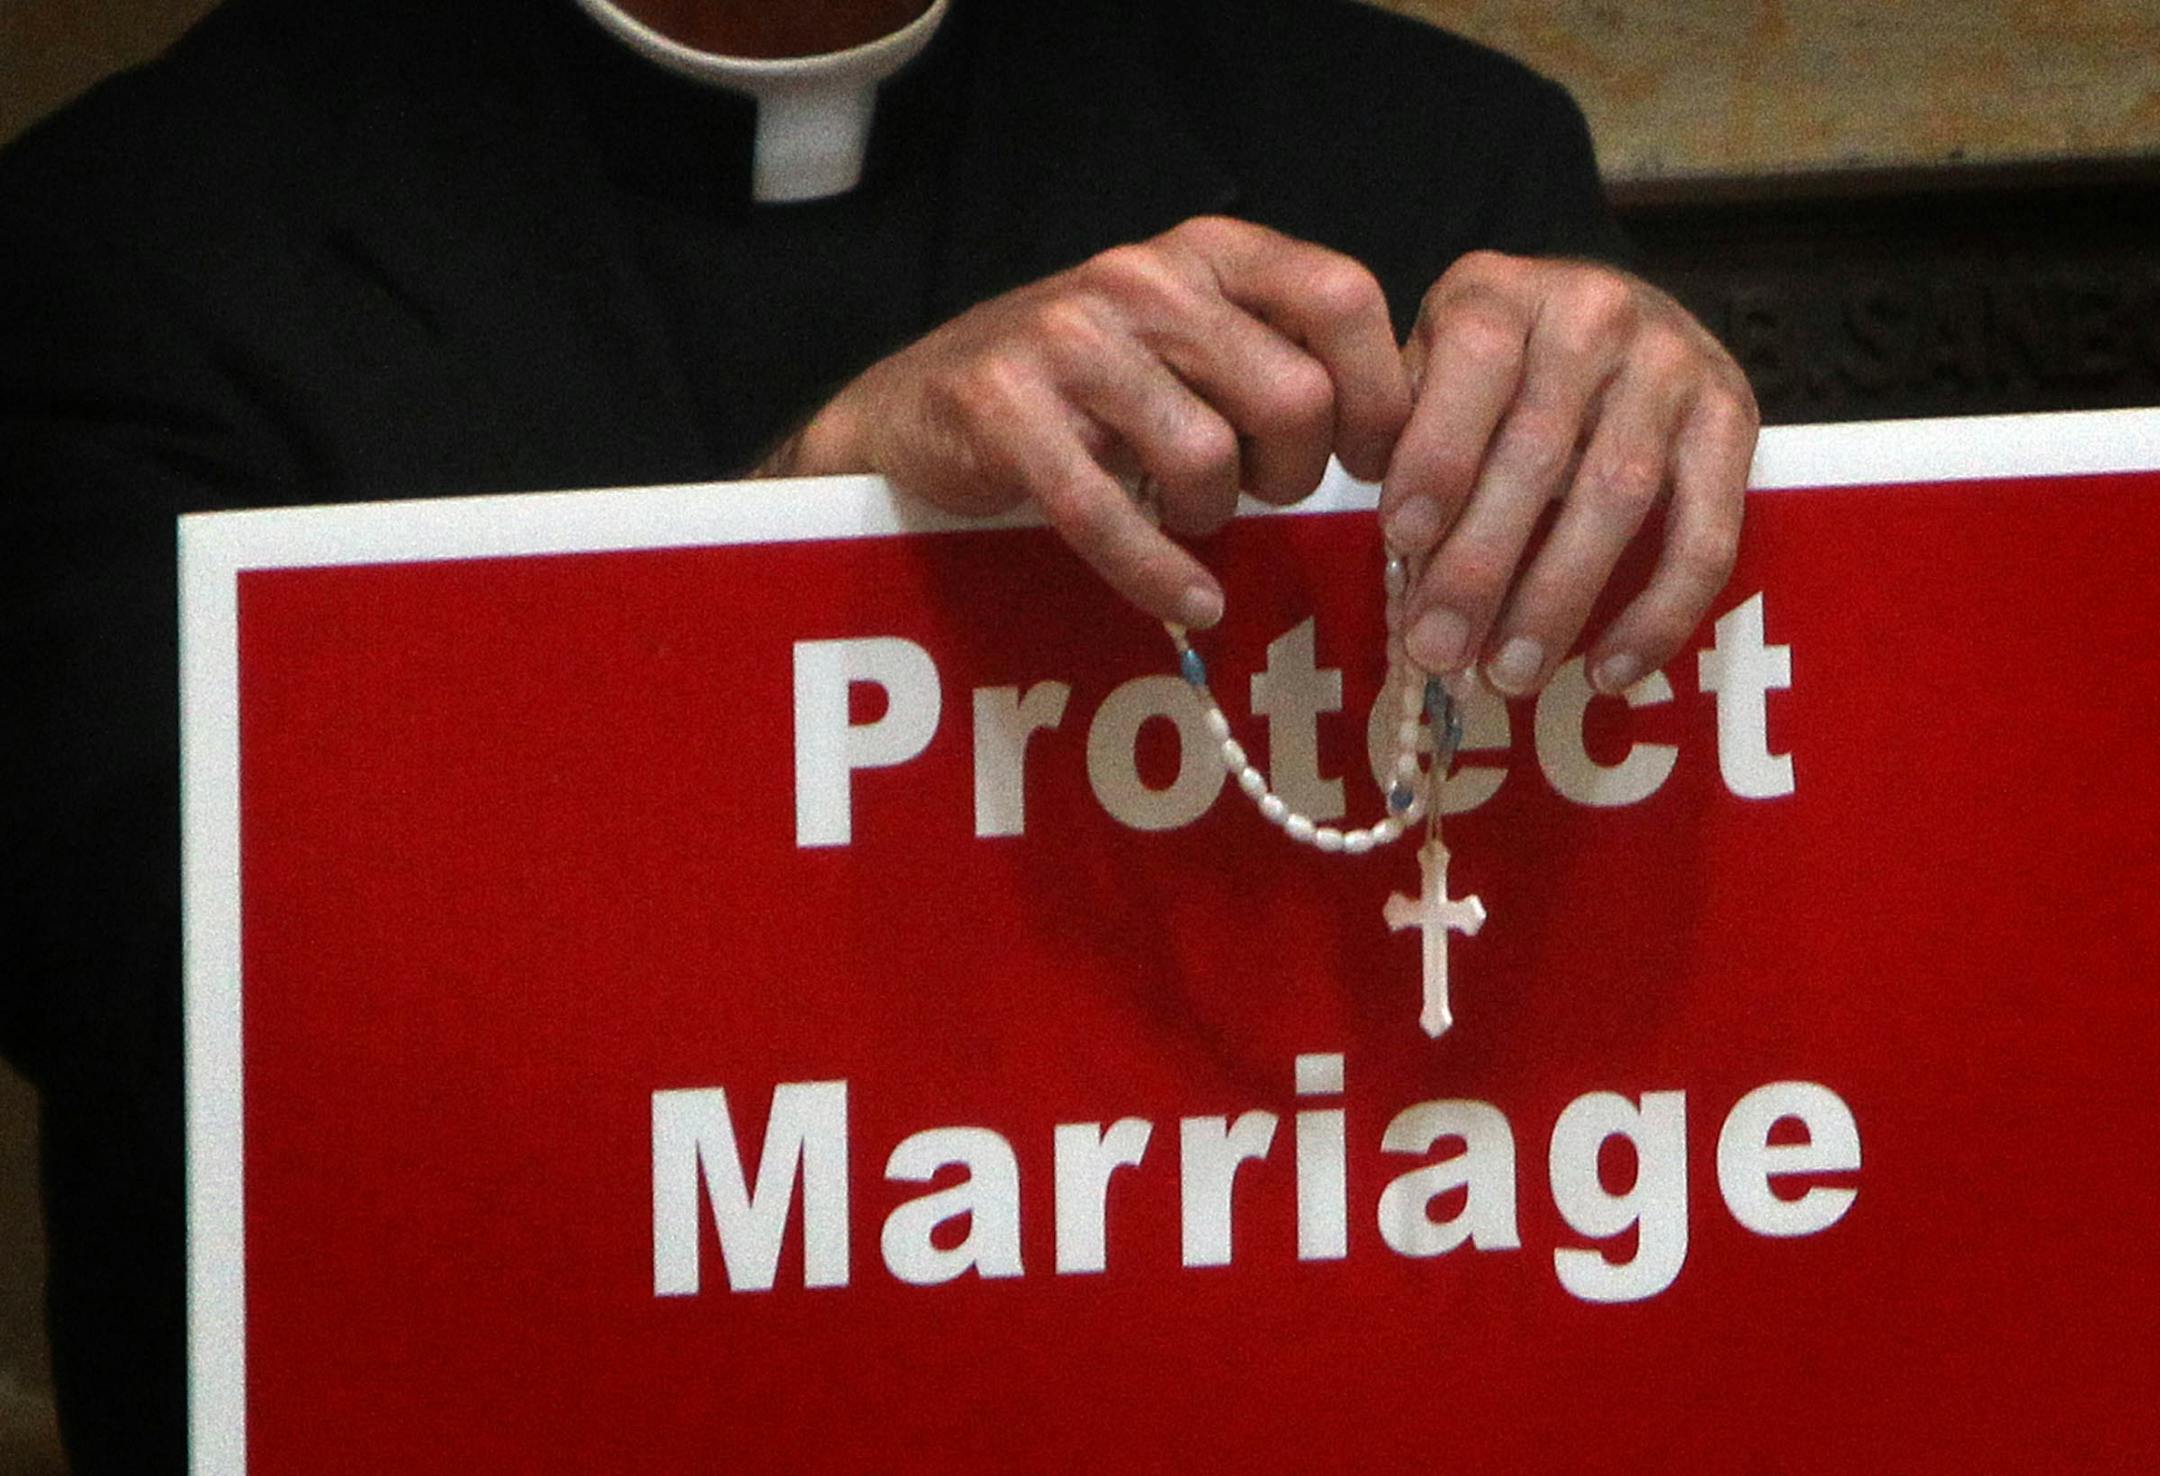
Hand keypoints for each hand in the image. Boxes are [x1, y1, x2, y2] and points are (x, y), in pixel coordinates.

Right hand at [765, 216, 1411, 626]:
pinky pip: (1109, 513)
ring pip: (1210, 461)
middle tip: (1260, 495)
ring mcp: (1070, 337)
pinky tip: (1190, 601)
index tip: (1371, 462)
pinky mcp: (1007, 407)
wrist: (919, 407)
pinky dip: (1160, 574)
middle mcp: (1145, 277)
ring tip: (1190, 517)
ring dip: (1215, 518)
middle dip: (1295, 476)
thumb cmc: (1086, 391)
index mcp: (1209, 251)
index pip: (1344, 298)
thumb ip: (1281, 358)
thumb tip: (1408, 437)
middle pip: (1293, 400)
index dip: (1380, 396)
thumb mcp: (1192, 342)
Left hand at [1382, 251, 1757, 696]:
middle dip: (1481, 564)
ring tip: (1509, 675)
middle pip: (1538, 450)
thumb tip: (1399, 554)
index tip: (1402, 541)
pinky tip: (1605, 672)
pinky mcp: (1734, 418)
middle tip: (1438, 651)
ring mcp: (1674, 365)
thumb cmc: (1493, 372)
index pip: (1471, 365)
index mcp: (1498, 294)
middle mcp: (1594, 313)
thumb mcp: (1429, 370)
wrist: (1612, 317)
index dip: (1437, 454)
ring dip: (1558, 599)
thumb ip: (1403, 438)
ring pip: (1618, 496)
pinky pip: (1705, 535)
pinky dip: (1657, 614)